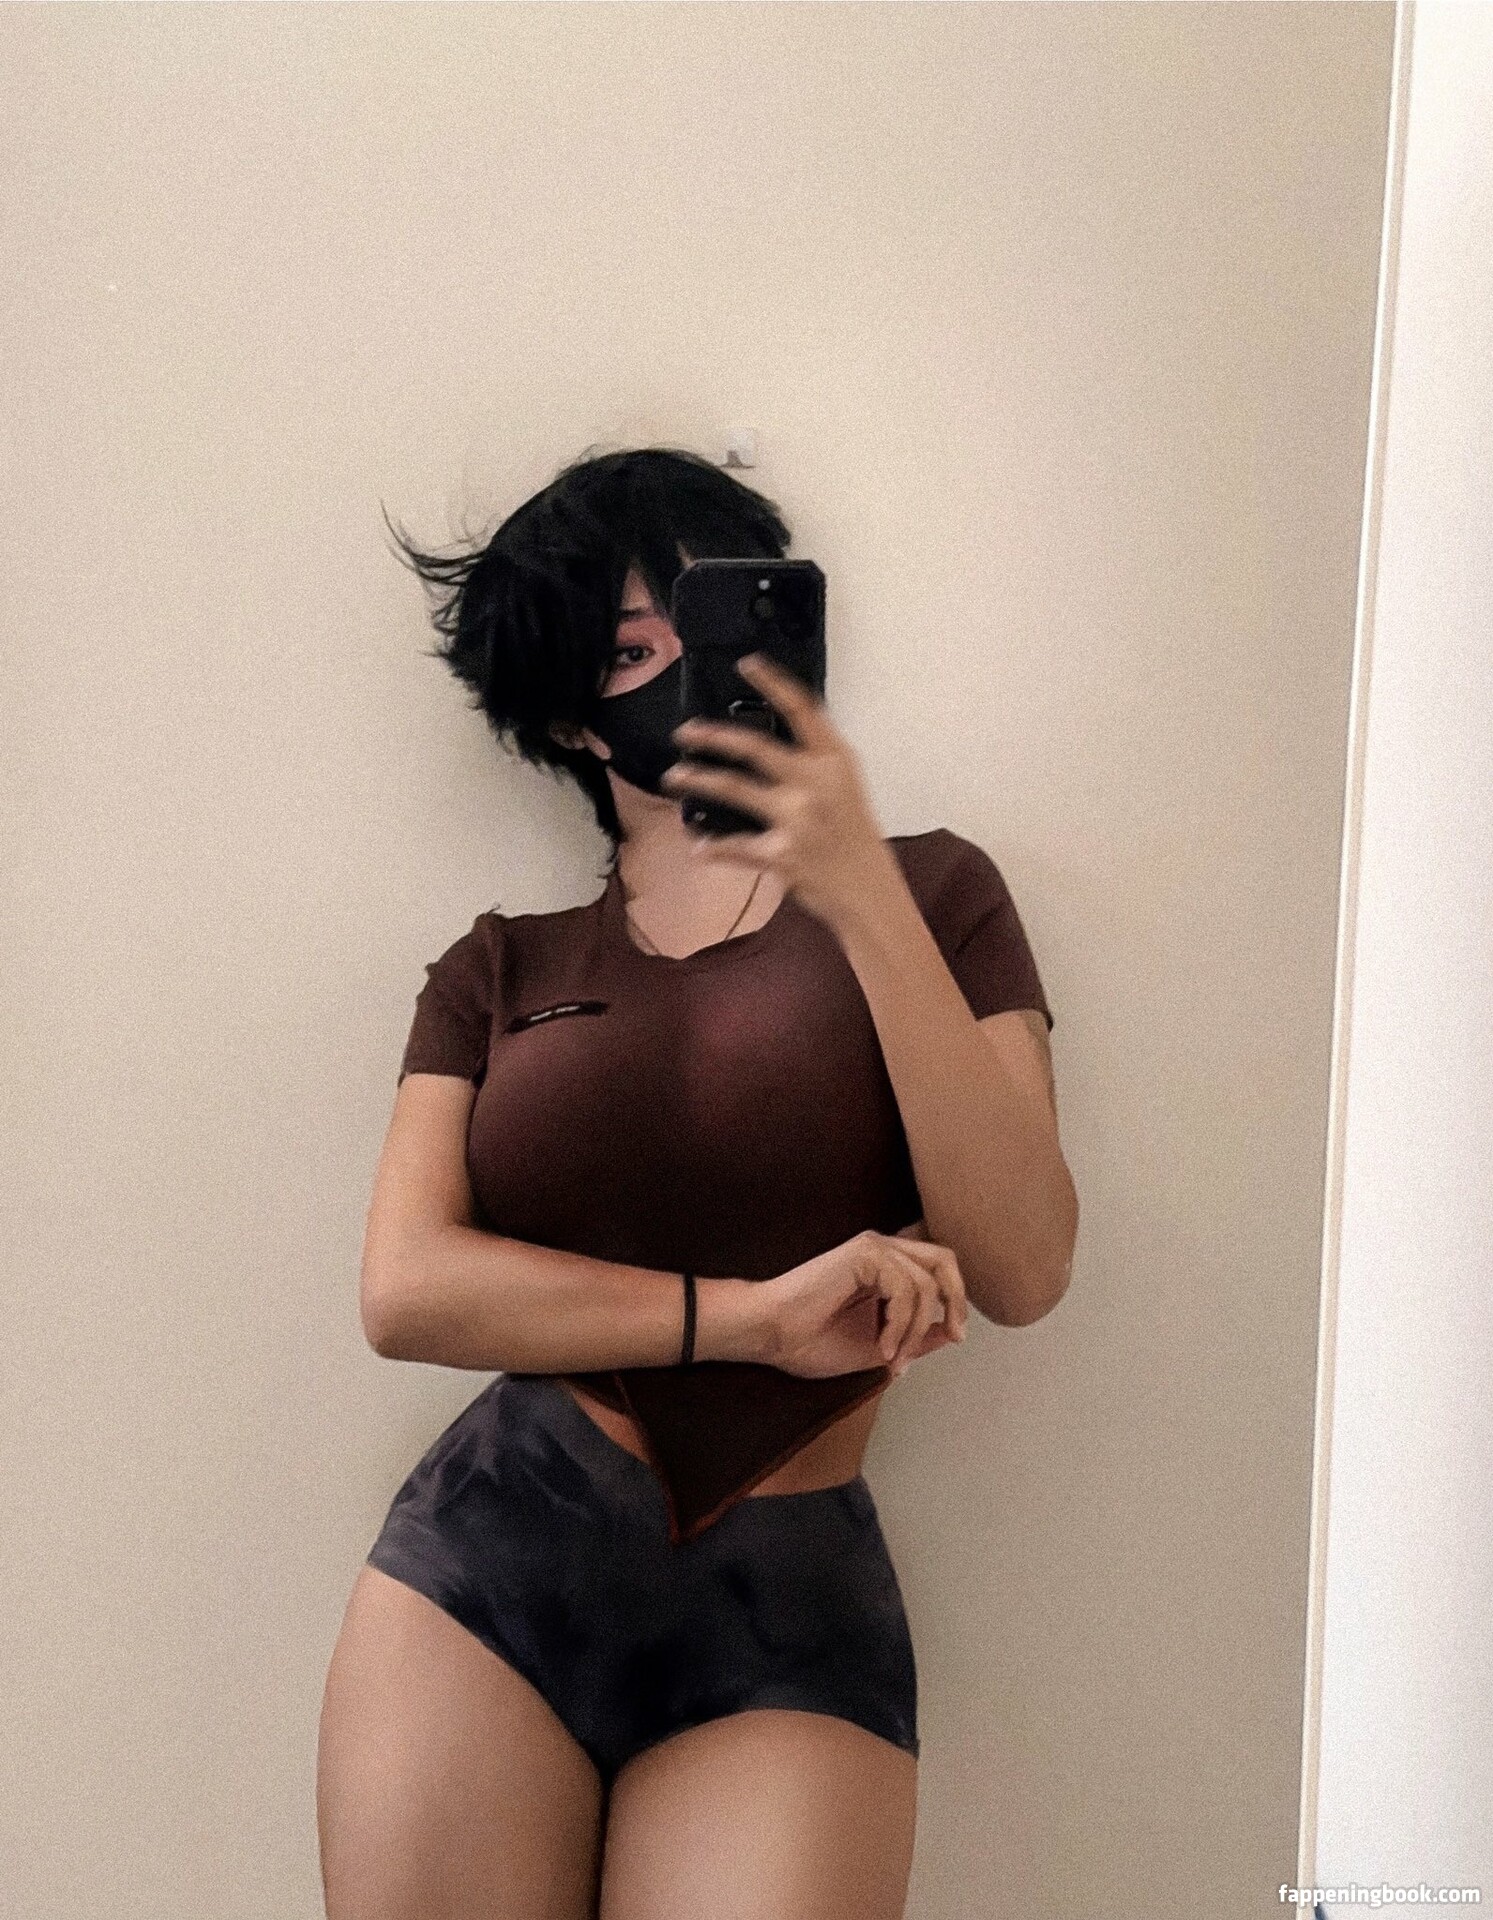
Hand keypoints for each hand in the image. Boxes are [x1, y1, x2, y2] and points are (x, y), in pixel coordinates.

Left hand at [658, 652, 895, 928]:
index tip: (746, 664)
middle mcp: (816, 783)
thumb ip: (812, 762)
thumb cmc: (854, 837)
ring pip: (734, 789)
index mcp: (835, 761)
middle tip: (684, 732)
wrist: (869, 891)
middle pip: (755, 747)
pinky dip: (713, 847)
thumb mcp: (844, 787)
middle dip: (713, 737)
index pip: (803, 710)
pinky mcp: (781, 854)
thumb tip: (762, 745)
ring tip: (673, 776)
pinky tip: (699, 847)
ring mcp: (797, 818)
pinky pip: (734, 846)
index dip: (774, 683)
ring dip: (697, 780)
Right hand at [756, 1228, 968, 1381]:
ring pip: (925, 1284)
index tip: (955, 1337)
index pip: (938, 1268)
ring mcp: (873, 1248)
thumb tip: (950, 1333)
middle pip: (944, 1259)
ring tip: (893, 1357)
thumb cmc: (811, 1342)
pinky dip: (900, 1324)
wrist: (772, 1337)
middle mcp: (882, 1250)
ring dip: (916, 1330)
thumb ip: (915, 1337)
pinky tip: (882, 1345)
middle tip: (955, 1336)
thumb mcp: (880, 1346)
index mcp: (886, 1268)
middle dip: (956, 1300)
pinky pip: (904, 1289)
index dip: (955, 1298)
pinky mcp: (863, 1253)